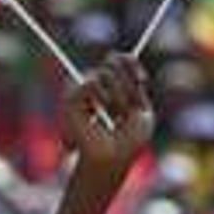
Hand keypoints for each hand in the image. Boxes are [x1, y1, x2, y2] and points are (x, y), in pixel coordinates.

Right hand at [60, 53, 153, 175]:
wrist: (113, 157)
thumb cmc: (129, 141)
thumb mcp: (141, 109)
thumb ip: (134, 84)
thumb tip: (128, 56)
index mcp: (112, 86)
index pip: (118, 59)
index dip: (130, 63)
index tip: (143, 80)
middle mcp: (95, 85)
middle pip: (112, 60)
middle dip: (128, 85)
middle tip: (126, 109)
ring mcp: (82, 91)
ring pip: (104, 72)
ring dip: (119, 96)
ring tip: (115, 116)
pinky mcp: (71, 99)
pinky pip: (90, 82)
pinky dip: (101, 96)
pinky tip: (100, 112)